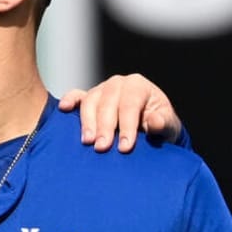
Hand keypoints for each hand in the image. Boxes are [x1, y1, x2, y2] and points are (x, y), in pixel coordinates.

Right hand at [59, 73, 183, 152]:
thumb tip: (154, 121)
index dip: (127, 126)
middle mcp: (118, 84)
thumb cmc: (160, 126)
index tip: (125, 147)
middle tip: (103, 148)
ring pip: (91, 101)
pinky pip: (77, 96)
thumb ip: (163, 123)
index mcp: (138, 86)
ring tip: (87, 141)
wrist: (150, 127)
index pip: (130, 104)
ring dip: (87, 122)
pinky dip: (70, 100)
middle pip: (108, 103)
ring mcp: (102, 89)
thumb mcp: (168, 126)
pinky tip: (64, 108)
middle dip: (105, 127)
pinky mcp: (90, 98)